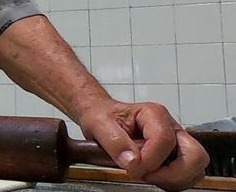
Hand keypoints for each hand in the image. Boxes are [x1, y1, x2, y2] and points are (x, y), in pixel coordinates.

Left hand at [79, 100, 208, 191]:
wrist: (99, 114)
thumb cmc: (102, 116)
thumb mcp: (98, 123)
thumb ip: (114, 141)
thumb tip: (132, 161)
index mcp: (153, 114)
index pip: (165, 140)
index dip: (149, 160)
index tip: (132, 168)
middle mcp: (170, 127)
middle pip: (195, 155)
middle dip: (173, 173)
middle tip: (146, 175)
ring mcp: (175, 142)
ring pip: (195, 167)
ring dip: (175, 179)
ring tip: (149, 176)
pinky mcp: (174, 155)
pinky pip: (187, 174)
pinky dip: (174, 181)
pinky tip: (153, 177)